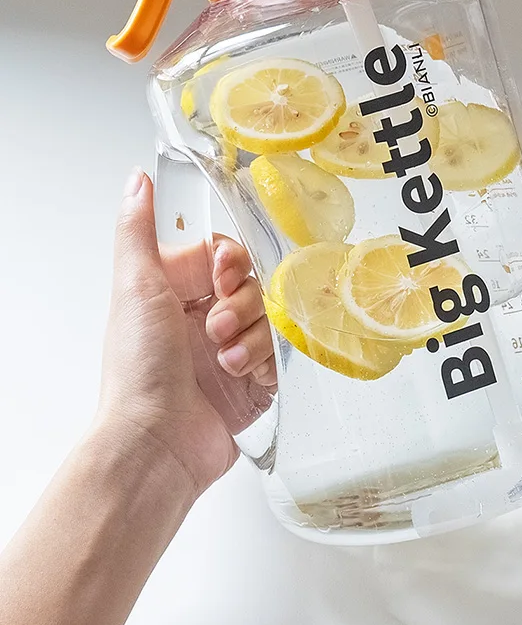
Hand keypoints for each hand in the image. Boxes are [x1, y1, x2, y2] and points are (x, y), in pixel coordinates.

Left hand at [96, 167, 275, 499]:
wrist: (156, 445)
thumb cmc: (138, 369)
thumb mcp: (134, 287)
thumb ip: (137, 229)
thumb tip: (136, 179)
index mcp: (176, 292)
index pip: (225, 255)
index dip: (230, 262)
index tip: (220, 277)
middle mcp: (204, 318)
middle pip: (254, 284)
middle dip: (242, 303)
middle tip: (216, 327)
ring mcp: (231, 351)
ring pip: (272, 319)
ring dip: (253, 337)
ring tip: (226, 361)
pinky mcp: (253, 383)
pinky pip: (283, 356)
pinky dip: (266, 364)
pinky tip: (244, 379)